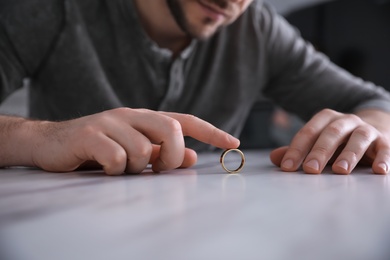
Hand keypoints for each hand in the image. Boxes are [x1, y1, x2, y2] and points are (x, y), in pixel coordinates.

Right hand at [30, 108, 239, 174]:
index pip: (184, 120)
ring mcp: (109, 122)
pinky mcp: (90, 134)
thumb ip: (160, 153)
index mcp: (143, 118)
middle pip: (170, 128)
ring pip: (142, 149)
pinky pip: (117, 158)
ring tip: (119, 169)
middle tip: (156, 168)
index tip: (232, 142)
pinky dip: (114, 170)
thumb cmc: (97, 150)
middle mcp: (130, 115)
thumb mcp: (133, 152)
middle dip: (170, 155)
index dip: (210, 131)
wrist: (50, 143)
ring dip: (135, 169)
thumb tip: (191, 155)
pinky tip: (103, 169)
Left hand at [270, 109, 389, 173]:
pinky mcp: (385, 141)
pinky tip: (379, 170)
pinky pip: (386, 148)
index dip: (296, 149)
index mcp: (326, 120)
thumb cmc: (340, 141)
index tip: (287, 167)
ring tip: (341, 170)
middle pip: (332, 133)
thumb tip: (275, 158)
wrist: (375, 129)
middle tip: (311, 170)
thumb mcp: (319, 144)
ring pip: (359, 137)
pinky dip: (384, 158)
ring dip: (350, 154)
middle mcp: (346, 121)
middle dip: (320, 151)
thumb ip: (299, 151)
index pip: (308, 132)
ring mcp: (366, 130)